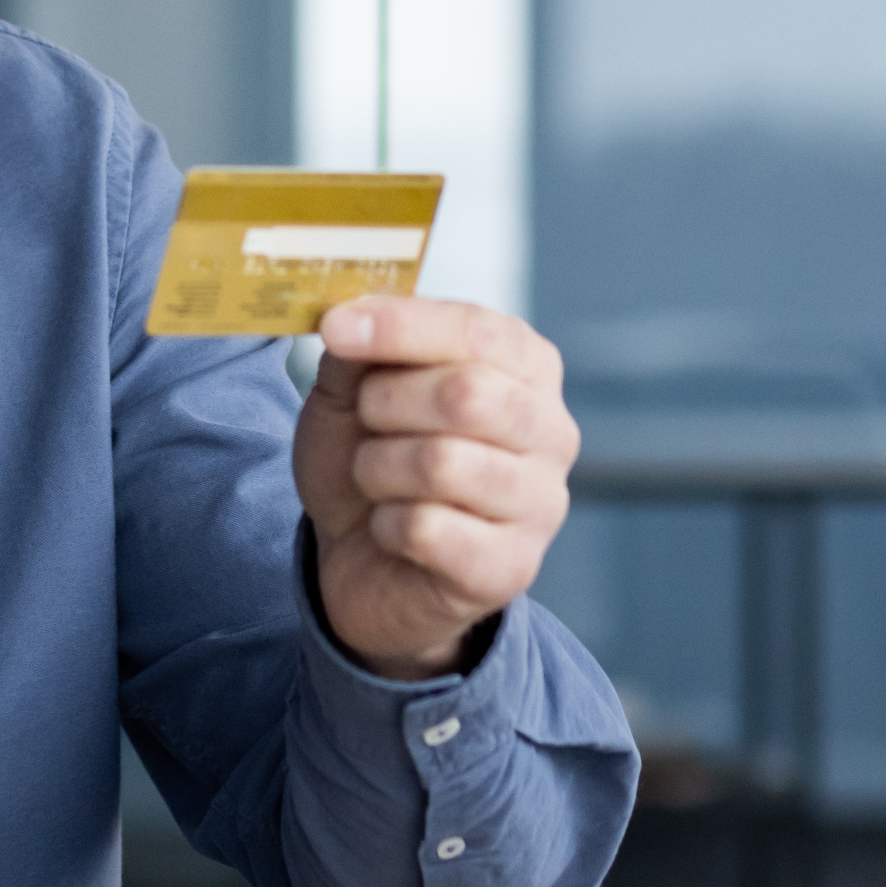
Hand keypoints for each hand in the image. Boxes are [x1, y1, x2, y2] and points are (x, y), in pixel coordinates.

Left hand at [292, 296, 578, 681]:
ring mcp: (541, 503)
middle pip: (467, 395)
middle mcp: (551, 430)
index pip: (478, 330)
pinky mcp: (511, 566)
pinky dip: (385, 524)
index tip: (334, 327)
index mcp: (526, 366)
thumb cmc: (376, 456)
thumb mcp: (354, 390)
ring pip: (442, 463)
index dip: (402, 326)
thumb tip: (348, 319)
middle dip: (386, 403)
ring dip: (378, 467)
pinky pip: (428, 529)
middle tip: (364, 418)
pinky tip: (390, 527)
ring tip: (375, 476)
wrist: (365, 559)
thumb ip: (360, 349)